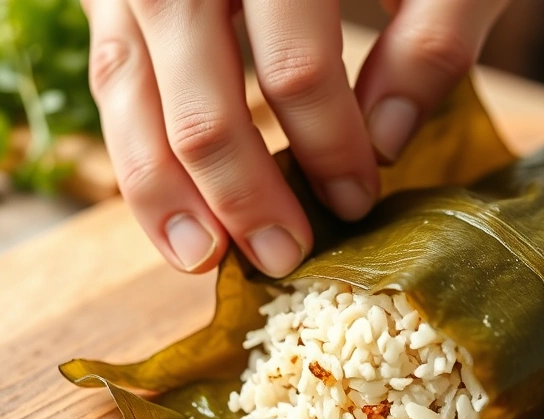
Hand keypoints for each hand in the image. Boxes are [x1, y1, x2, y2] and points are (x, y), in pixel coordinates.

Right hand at [82, 0, 508, 276]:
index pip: (295, 63)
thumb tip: (389, 139)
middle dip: (241, 191)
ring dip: (162, 186)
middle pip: (199, 94)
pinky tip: (164, 201)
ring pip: (131, 86)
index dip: (327, 145)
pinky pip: (110, 67)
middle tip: (283, 256)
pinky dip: (132, 140)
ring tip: (197, 257)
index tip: (356, 199)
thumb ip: (433, 36)